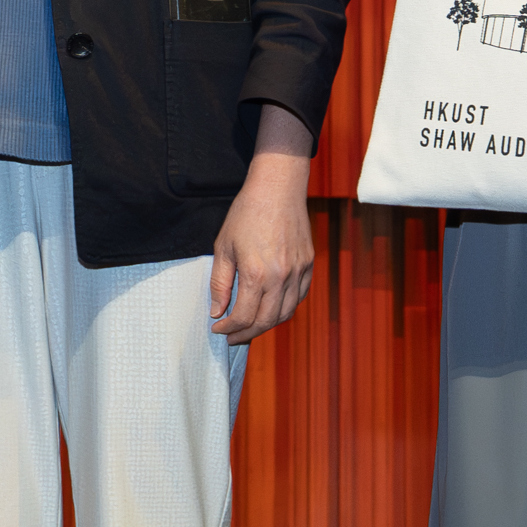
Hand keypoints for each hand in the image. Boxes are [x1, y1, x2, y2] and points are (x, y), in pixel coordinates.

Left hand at [208, 108, 319, 343]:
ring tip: (250, 327)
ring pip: (285, 313)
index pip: (243, 316)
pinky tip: (270, 308)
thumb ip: (220, 283)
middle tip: (232, 336)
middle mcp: (280, 277)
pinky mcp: (308, 266)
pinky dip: (284, 309)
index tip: (217, 328)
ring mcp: (298, 272)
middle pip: (266, 321)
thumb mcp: (223, 247)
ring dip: (266, 325)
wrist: (278, 189)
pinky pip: (299, 298)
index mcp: (256, 273)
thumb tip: (217, 311)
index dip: (228, 327)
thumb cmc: (246, 214)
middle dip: (246, 333)